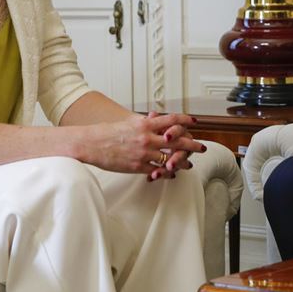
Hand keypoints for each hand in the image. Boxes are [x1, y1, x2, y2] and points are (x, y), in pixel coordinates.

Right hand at [71, 111, 204, 176]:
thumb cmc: (107, 132)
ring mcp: (143, 153)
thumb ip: (144, 121)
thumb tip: (155, 117)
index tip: (195, 121)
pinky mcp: (137, 167)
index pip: (171, 120)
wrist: (90, 144)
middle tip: (202, 148)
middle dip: (193, 145)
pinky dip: (166, 173)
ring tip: (189, 165)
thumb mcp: (128, 122)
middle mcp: (147, 138)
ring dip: (182, 162)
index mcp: (145, 124)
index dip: (185, 120)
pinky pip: (157, 171)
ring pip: (170, 159)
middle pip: (178, 141)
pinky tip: (172, 174)